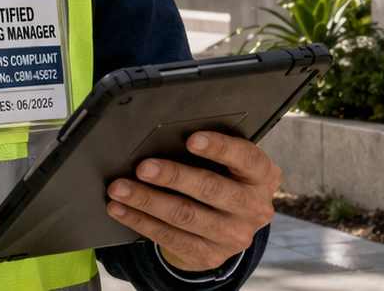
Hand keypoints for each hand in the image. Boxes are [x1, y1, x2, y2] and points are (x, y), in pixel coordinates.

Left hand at [105, 131, 282, 273]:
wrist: (228, 228)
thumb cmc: (224, 179)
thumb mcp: (231, 163)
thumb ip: (217, 146)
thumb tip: (174, 127)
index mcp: (263, 176)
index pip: (246, 158)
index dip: (219, 148)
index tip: (191, 139)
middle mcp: (254, 208)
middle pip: (210, 189)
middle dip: (173, 176)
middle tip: (143, 167)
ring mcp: (233, 236)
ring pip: (184, 215)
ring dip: (147, 200)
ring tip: (120, 188)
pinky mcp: (209, 255)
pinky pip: (170, 237)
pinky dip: (141, 221)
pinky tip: (121, 209)